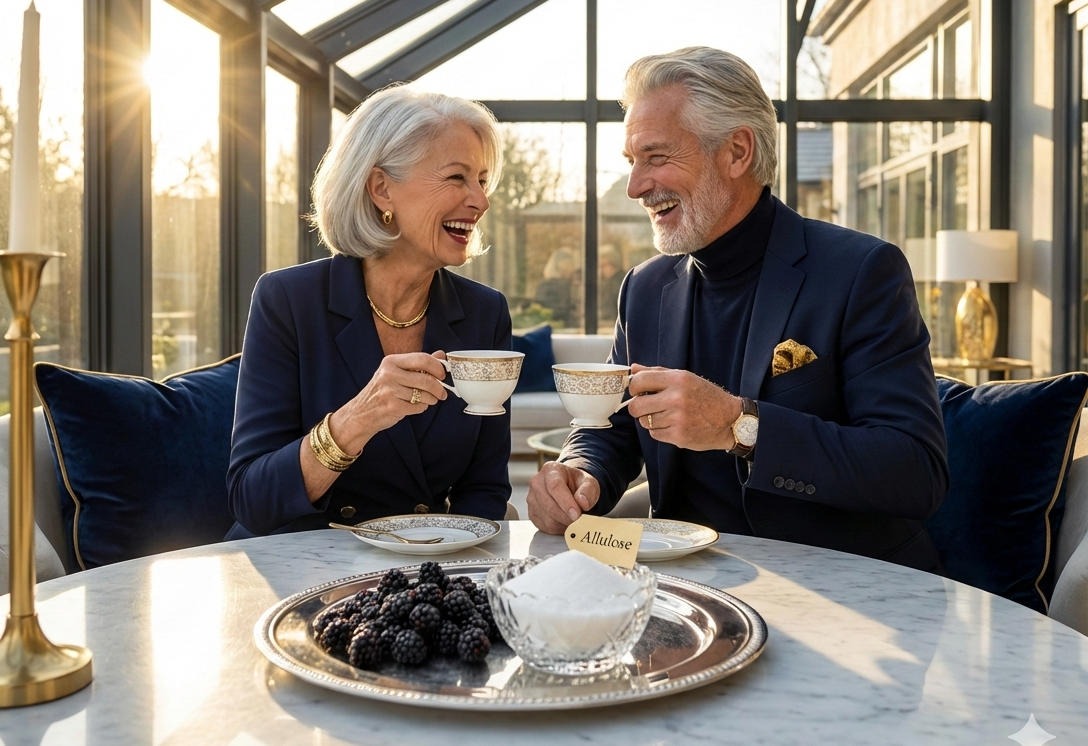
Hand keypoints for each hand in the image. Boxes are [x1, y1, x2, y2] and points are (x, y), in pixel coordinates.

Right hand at [332, 352, 449, 451]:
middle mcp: (389, 374)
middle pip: (426, 379)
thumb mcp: (396, 372)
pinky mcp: (392, 406)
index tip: (443, 374)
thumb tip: (440, 355)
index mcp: (391, 362)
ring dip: (431, 400)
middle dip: (439, 388)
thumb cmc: (381, 392)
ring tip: (427, 400)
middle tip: (442, 393)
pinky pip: (418, 407)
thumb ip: (418, 364)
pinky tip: (413, 406)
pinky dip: (421, 408)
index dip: (438, 367)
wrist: (361, 413)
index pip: (422, 359)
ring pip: (425, 395)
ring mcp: (390, 391)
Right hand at [526, 462, 599, 533]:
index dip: (566, 503)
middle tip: (580, 519)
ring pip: (547, 519)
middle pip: (549, 505)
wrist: (568, 487)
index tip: (577, 514)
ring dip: (563, 523)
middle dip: (567, 516)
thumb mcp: (589, 482)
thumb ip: (588, 490)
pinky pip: (545, 526)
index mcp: (551, 470)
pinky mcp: (532, 513)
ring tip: (573, 517)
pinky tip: (564, 520)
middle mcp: (537, 483)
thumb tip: (583, 503)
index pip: (555, 487)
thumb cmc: (576, 483)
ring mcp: (532, 499)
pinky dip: (558, 527)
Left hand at [626, 363, 742, 450]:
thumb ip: (657, 372)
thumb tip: (632, 369)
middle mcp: (677, 398)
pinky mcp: (679, 436)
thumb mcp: (685, 378)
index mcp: (677, 379)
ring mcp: (678, 419)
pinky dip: (659, 431)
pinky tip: (673, 425)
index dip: (633, 387)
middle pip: (636, 406)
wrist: (730, 420)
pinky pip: (654, 434)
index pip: (639, 381)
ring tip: (666, 415)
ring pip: (644, 422)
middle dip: (636, 407)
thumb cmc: (705, 396)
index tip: (637, 391)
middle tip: (645, 406)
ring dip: (650, 420)